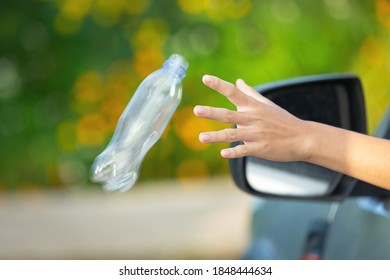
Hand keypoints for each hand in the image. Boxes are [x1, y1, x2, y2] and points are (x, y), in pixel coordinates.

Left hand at [193, 75, 311, 161]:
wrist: (303, 138)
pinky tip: (223, 154)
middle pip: (229, 115)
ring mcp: (256, 134)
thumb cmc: (282, 120)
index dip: (219, 85)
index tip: (205, 78)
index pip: (234, 92)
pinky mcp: (260, 148)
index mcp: (253, 107)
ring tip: (201, 137)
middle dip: (212, 113)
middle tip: (196, 110)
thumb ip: (250, 93)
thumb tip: (238, 81)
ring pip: (233, 135)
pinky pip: (244, 150)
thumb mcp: (267, 104)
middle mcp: (253, 119)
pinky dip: (234, 152)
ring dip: (216, 136)